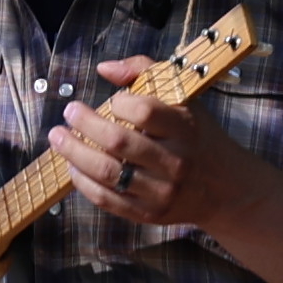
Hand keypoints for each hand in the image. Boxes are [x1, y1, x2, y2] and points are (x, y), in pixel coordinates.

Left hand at [55, 60, 275, 240]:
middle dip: (84, 124)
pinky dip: (83, 182)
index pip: (145, 111)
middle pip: (118, 142)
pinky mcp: (149, 214)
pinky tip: (73, 167)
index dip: (120, 103)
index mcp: (185, 128)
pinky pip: (107, 199)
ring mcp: (162, 191)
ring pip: (108, 172)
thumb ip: (145, 72)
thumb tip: (104, 68)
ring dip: (75, 153)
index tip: (111, 100)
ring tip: (59, 138)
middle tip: (69, 112)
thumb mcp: (184, 98)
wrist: (224, 189)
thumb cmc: (196, 136)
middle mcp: (176, 161)